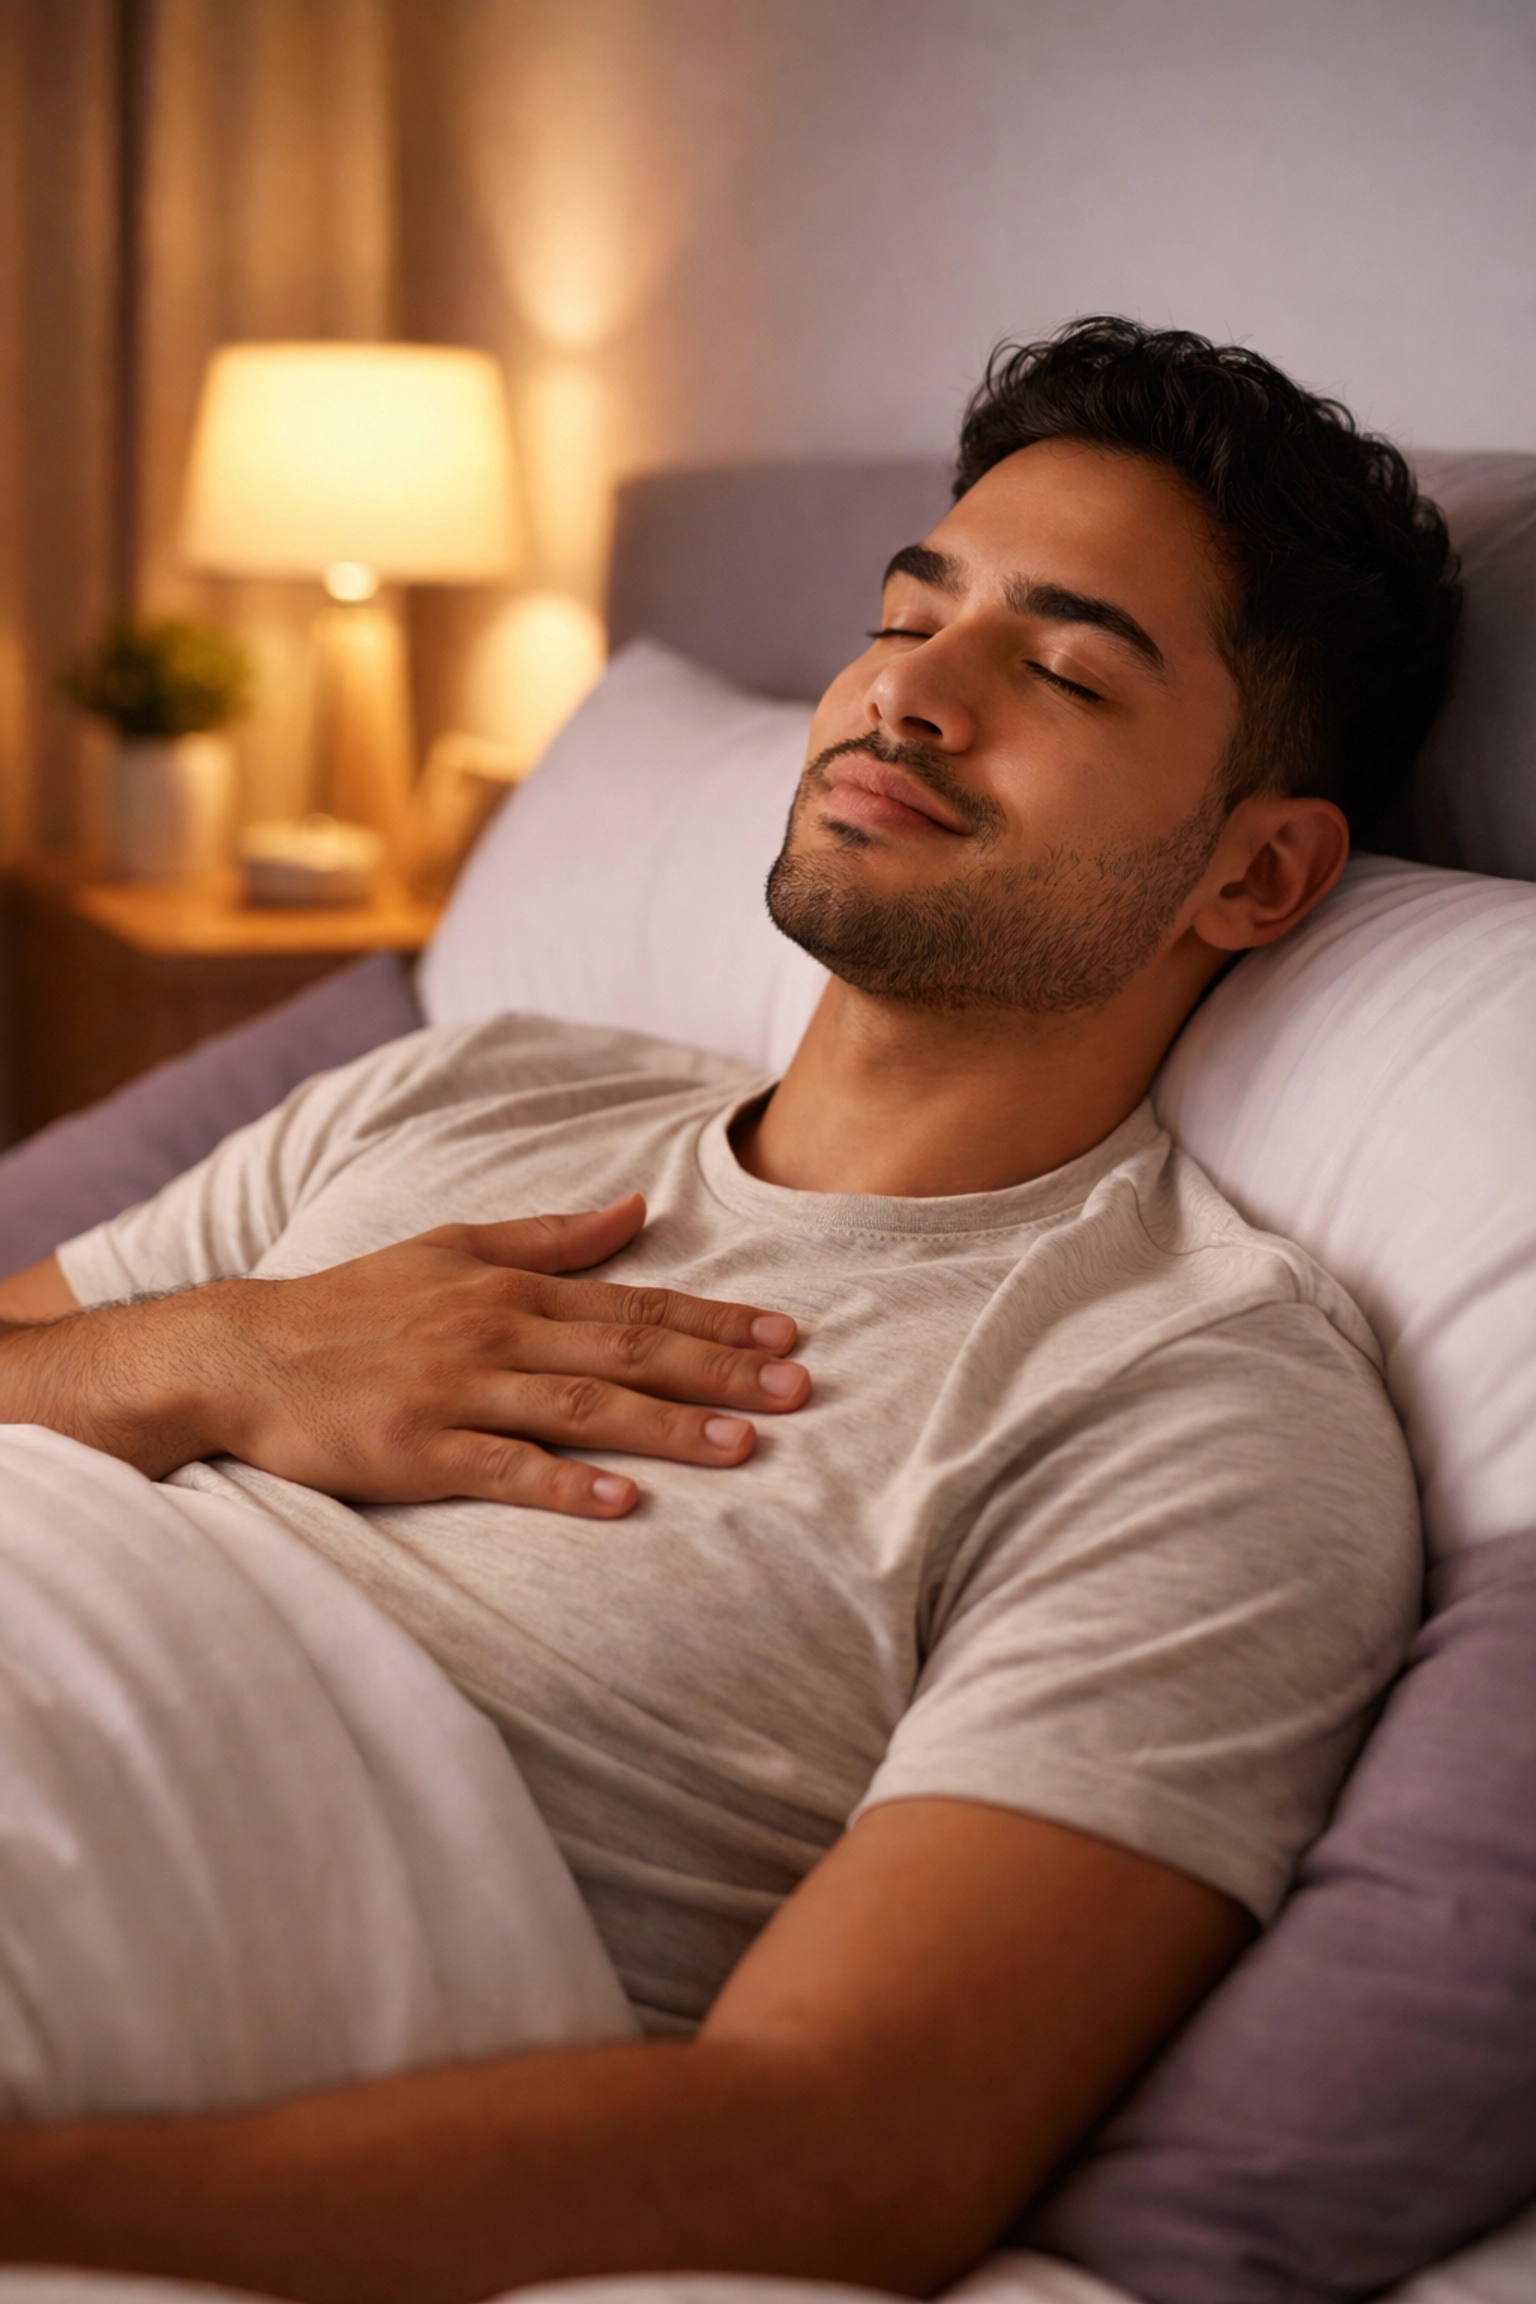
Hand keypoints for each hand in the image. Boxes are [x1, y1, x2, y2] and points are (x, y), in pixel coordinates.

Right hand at [17, 1194, 808, 1515]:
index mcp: (511, 1288)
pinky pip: (503, 1469)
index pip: (635, 1303)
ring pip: (581, 1409)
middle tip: (797, 1392)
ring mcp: (458, 1393)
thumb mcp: (453, 1247)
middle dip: (718, 1373)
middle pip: (627, 1352)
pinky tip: (623, 1501)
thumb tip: (640, 1204)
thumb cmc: (358, 1304)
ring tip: (740, 1449)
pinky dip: (565, 1485)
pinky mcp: (417, 1451)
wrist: (246, 1354)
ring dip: (666, 1428)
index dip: (715, 1322)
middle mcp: (495, 1333)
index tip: (787, 1337)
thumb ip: (552, 1235)